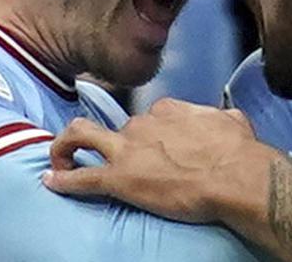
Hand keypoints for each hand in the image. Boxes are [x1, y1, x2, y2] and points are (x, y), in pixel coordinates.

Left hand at [44, 99, 257, 222]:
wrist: (235, 176)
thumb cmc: (240, 151)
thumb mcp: (233, 121)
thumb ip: (221, 117)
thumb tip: (227, 119)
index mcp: (169, 110)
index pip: (149, 115)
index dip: (150, 132)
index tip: (154, 147)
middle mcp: (143, 124)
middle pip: (118, 128)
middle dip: (116, 143)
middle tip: (114, 158)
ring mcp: (128, 150)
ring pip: (81, 135)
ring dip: (66, 145)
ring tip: (60, 157)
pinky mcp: (119, 178)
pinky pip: (81, 177)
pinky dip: (62, 179)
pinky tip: (50, 181)